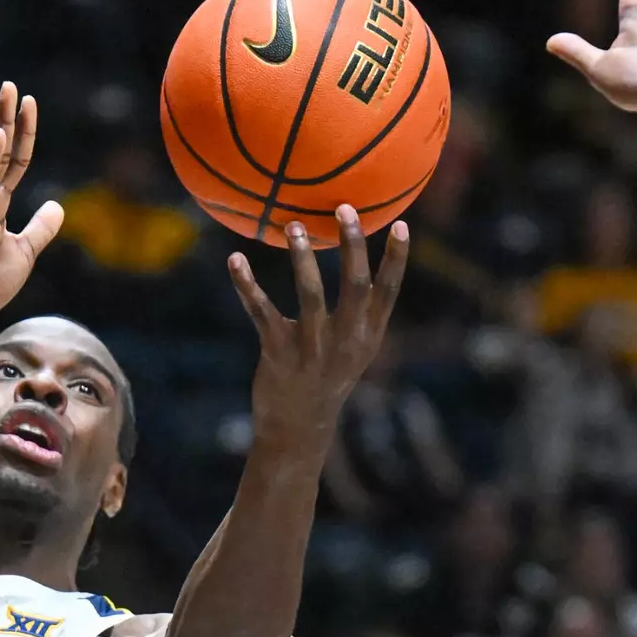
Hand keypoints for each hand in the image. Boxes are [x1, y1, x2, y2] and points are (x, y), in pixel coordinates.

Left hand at [229, 207, 409, 444]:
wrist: (297, 428)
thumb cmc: (326, 376)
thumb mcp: (353, 348)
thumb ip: (361, 311)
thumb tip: (362, 261)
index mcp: (367, 335)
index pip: (387, 292)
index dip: (396, 259)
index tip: (401, 225)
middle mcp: (345, 340)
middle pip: (354, 285)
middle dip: (352, 245)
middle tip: (345, 208)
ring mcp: (312, 347)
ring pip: (310, 294)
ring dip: (302, 258)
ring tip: (294, 226)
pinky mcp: (279, 352)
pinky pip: (261, 311)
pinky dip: (247, 284)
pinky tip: (235, 259)